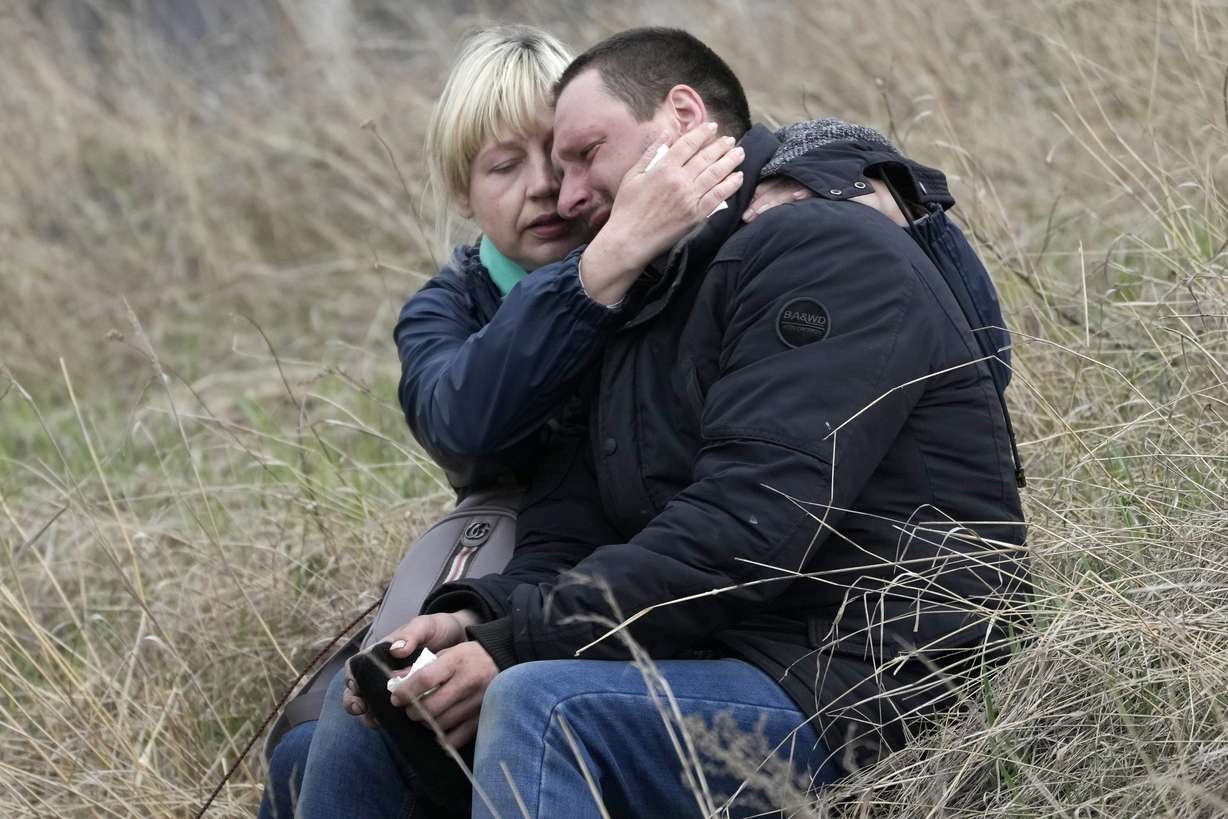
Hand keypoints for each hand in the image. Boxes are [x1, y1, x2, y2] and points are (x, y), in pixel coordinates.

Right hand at [343, 610, 480, 724]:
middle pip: (358, 691)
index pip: (355, 668)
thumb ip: (410, 635)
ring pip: (374, 706)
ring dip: (372, 715)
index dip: (351, 680)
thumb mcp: (424, 626)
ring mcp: (396, 687)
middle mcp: (383, 673)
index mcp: (380, 654)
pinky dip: (393, 721)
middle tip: (363, 709)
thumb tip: (396, 649)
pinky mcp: (411, 699)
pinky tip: (398, 726)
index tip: (356, 688)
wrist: (460, 637)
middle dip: (355, 703)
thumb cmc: (437, 629)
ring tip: (378, 722)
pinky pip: (396, 713)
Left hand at [389, 641, 497, 749]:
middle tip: (410, 710)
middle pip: (431, 707)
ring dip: (427, 724)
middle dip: (413, 712)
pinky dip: (442, 737)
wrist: (503, 661)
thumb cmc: (469, 657)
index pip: (425, 679)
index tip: (396, 698)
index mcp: (457, 661)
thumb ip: (421, 666)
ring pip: (441, 725)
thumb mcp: (447, 653)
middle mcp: (468, 682)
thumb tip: (394, 680)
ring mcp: (478, 702)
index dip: (405, 692)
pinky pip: (456, 738)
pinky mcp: (483, 719)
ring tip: (425, 718)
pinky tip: (439, 729)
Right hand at [579, 121, 744, 304]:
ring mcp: (690, 197)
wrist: (629, 239)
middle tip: (731, 140)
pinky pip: (718, 196)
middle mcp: (680, 180)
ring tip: (739, 153)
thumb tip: (667, 133)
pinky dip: (730, 185)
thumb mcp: (633, 175)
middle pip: (706, 157)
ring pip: (716, 173)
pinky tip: (738, 177)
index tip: (712, 127)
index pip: (688, 144)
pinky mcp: (697, 215)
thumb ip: (651, 152)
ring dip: (730, 161)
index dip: (702, 133)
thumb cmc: (627, 208)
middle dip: (721, 146)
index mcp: (664, 168)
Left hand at [741, 177, 906, 225]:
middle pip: (777, 185)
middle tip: (744, 215)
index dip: (758, 196)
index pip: (774, 186)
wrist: (880, 201)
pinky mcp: (836, 184)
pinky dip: (804, 192)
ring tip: (758, 212)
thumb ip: (796, 215)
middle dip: (759, 200)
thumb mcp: (817, 212)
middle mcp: (809, 177)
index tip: (743, 212)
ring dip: (773, 199)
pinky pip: (816, 187)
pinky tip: (792, 198)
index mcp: (802, 181)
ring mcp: (821, 179)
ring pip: (791, 187)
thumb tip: (772, 231)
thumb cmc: (846, 210)